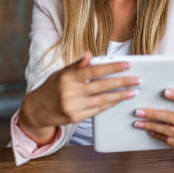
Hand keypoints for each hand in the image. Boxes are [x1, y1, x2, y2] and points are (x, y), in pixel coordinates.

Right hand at [19, 52, 138, 143]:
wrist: (36, 110)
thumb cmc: (52, 87)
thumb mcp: (61, 72)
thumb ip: (77, 65)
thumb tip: (90, 54)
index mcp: (68, 77)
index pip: (94, 70)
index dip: (112, 67)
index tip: (128, 64)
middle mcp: (71, 92)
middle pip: (102, 86)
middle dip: (122, 82)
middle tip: (137, 79)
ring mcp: (73, 106)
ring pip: (103, 100)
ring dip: (120, 95)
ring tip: (133, 91)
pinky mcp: (76, 118)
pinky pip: (98, 110)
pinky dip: (110, 104)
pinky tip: (119, 100)